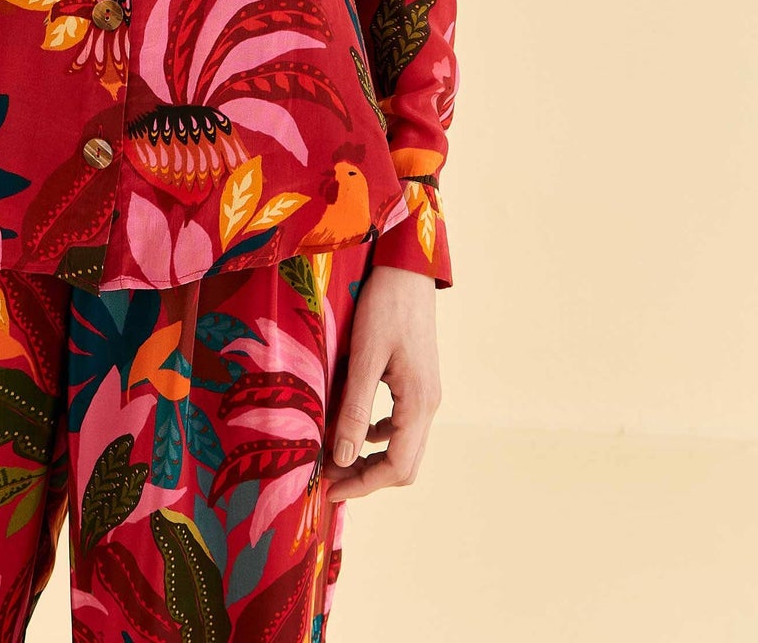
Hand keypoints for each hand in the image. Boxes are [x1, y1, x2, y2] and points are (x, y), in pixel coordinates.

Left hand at [322, 265, 440, 501]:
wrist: (408, 267)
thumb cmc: (385, 306)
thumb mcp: (364, 357)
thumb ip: (354, 409)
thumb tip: (342, 458)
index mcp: (419, 403)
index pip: (396, 468)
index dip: (363, 485)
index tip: (329, 489)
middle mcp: (429, 405)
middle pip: (404, 464)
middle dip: (366, 477)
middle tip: (328, 476)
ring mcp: (426, 394)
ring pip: (403, 446)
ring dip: (370, 458)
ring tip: (334, 455)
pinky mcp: (418, 382)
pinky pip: (400, 424)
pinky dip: (377, 435)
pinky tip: (352, 424)